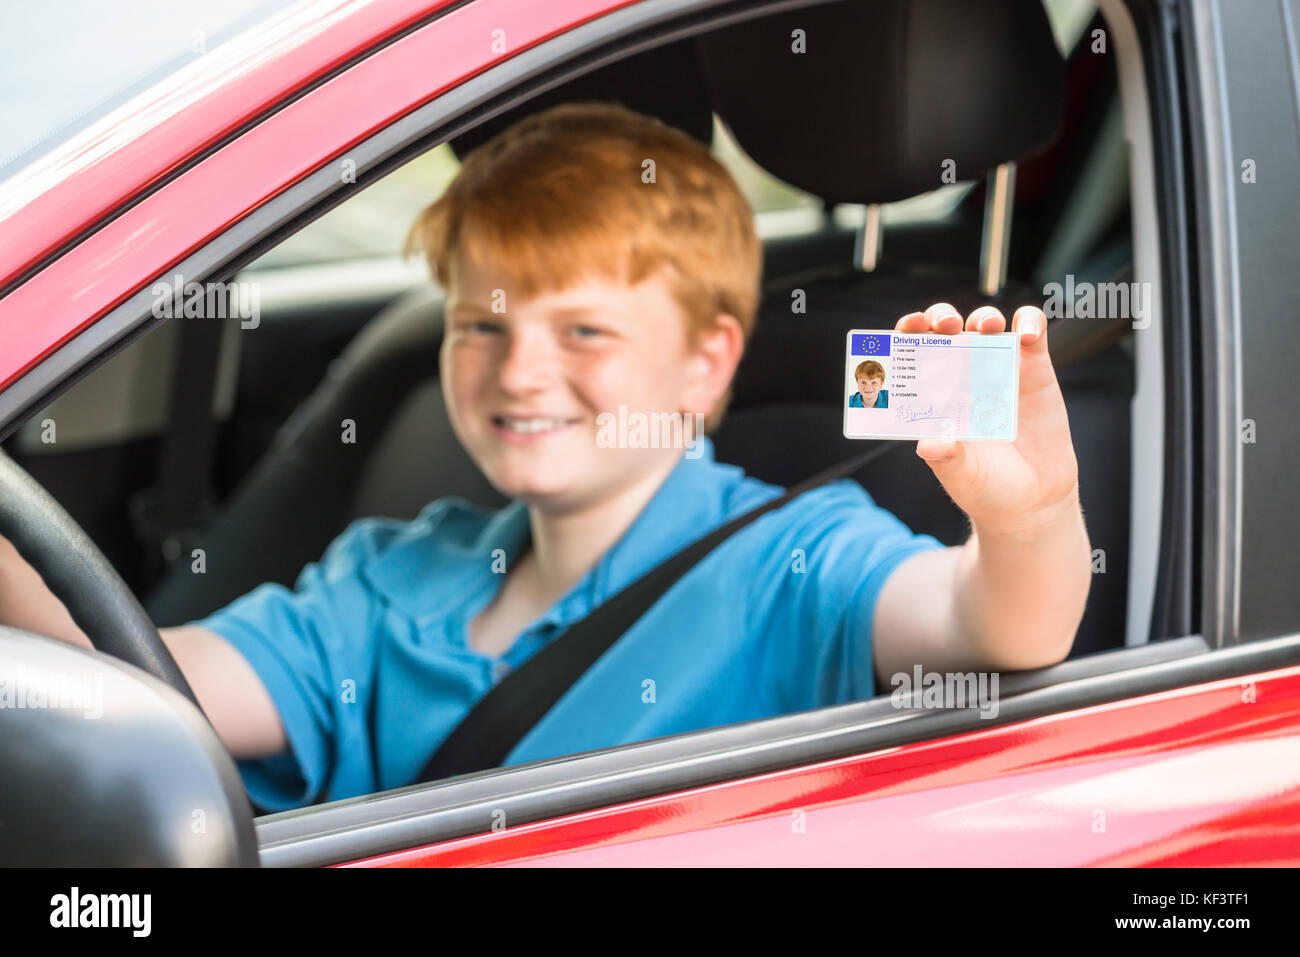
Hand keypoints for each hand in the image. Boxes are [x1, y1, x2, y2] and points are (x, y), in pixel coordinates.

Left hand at [894, 303, 1079, 537]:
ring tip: (986, 329)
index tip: (906, 328)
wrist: (1032, 502)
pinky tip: (1027, 335)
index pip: (913, 352)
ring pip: (985, 324)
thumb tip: (927, 443)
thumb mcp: (961, 476)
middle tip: (945, 326)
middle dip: (941, 317)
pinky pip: (1032, 332)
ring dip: (983, 317)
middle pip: (946, 329)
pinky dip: (1030, 322)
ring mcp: (997, 369)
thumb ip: (946, 458)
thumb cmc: (986, 487)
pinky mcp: (1034, 369)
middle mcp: (962, 376)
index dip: (907, 333)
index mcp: (934, 395)